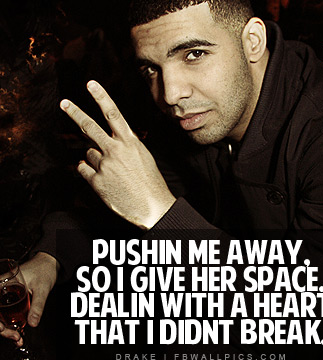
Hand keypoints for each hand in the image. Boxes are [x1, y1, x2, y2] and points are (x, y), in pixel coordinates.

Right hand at [0, 252, 58, 345]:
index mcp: (1, 284)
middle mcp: (0, 290)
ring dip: (6, 329)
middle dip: (2, 328)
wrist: (50, 263)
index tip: (2, 328)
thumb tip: (33, 323)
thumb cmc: (44, 269)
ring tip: (17, 337)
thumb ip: (37, 305)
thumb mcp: (42, 288)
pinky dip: (10, 324)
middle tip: (16, 336)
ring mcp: (4, 295)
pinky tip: (17, 331)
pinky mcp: (10, 299)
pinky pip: (6, 313)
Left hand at [60, 80, 175, 229]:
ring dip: (96, 159)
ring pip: (89, 153)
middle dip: (75, 113)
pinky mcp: (97, 181)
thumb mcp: (142, 156)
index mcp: (130, 142)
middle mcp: (116, 151)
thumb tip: (104, 140)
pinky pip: (84, 169)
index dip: (101, 97)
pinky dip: (89, 171)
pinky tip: (102, 178)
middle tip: (64, 103)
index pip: (113, 114)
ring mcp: (105, 166)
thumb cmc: (150, 182)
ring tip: (112, 171)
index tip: (90, 84)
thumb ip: (124, 145)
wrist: (152, 206)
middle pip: (90, 127)